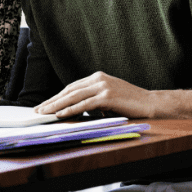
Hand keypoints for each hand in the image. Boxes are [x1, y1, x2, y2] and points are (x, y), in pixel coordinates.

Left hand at [35, 71, 153, 118]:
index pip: (71, 87)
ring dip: (57, 105)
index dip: (57, 96)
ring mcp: (103, 86)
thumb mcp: (108, 99)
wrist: (151, 104)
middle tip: (39, 109)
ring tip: (45, 113)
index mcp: (97, 77)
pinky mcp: (107, 96)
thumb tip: (76, 109)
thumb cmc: (130, 103)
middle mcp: (98, 79)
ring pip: (74, 96)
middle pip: (69, 90)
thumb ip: (92, 100)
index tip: (45, 104)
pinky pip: (84, 104)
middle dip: (52, 100)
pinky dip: (71, 109)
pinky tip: (61, 114)